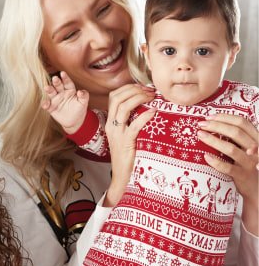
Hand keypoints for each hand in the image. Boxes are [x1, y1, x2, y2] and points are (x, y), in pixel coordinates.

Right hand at [42, 71, 88, 133]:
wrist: (74, 121)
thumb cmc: (79, 109)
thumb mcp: (83, 103)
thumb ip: (84, 96)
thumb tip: (81, 92)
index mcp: (70, 90)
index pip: (67, 83)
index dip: (65, 78)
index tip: (63, 73)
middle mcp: (61, 92)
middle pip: (58, 86)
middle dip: (56, 82)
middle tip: (55, 78)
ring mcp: (55, 99)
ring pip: (51, 93)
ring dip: (49, 90)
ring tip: (47, 88)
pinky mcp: (50, 107)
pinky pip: (47, 105)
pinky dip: (45, 104)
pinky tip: (45, 105)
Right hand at [104, 84, 154, 205]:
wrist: (122, 177)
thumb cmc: (129, 157)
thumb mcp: (128, 136)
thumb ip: (133, 122)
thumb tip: (148, 107)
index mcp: (110, 122)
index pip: (115, 96)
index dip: (129, 88)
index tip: (144, 88)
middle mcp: (111, 126)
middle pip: (117, 97)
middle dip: (135, 89)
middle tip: (150, 91)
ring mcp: (117, 134)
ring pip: (123, 107)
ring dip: (139, 98)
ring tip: (152, 98)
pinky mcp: (125, 143)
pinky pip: (134, 125)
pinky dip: (144, 116)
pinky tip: (153, 112)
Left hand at [198, 113, 258, 234]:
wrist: (255, 187)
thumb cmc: (246, 164)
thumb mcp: (245, 147)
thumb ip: (236, 137)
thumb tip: (214, 123)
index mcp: (256, 138)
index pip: (242, 122)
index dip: (225, 117)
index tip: (209, 117)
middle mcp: (254, 149)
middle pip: (236, 132)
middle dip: (216, 126)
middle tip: (201, 124)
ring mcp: (249, 162)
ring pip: (231, 148)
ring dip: (213, 140)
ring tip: (200, 135)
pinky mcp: (242, 175)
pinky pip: (228, 168)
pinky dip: (216, 161)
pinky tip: (205, 156)